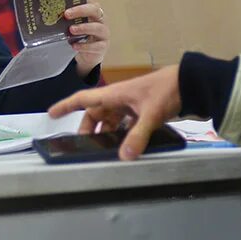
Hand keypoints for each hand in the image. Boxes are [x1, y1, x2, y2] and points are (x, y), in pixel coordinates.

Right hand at [49, 65, 180, 160]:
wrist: (189, 83)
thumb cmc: (166, 90)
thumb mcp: (150, 114)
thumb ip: (137, 136)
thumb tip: (124, 156)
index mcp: (114, 94)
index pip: (83, 99)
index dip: (66, 106)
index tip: (51, 114)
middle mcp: (119, 98)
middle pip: (96, 113)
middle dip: (88, 128)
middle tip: (84, 146)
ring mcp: (131, 104)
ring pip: (111, 119)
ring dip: (106, 132)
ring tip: (103, 149)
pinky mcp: (142, 110)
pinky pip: (125, 123)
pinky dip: (122, 133)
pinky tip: (125, 145)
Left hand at [65, 2, 109, 75]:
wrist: (87, 54)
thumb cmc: (80, 36)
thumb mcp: (74, 25)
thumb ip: (69, 18)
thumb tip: (54, 12)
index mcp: (94, 12)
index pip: (89, 2)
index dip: (80, 2)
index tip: (67, 3)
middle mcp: (101, 20)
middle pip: (95, 10)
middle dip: (81, 11)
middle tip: (67, 14)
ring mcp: (103, 33)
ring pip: (98, 28)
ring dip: (84, 28)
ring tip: (71, 30)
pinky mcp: (103, 46)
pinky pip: (96, 46)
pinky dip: (84, 46)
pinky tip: (74, 46)